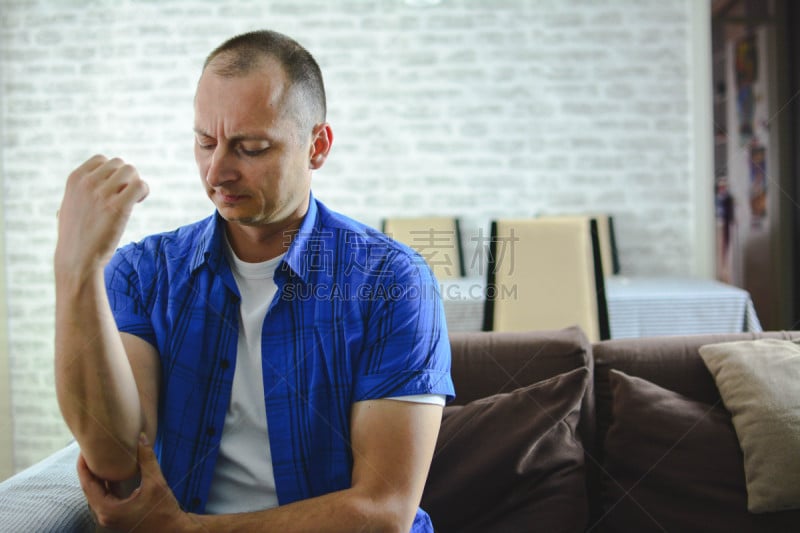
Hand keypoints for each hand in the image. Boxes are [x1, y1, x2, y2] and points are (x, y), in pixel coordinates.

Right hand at [55, 155, 148, 277]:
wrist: (77, 259)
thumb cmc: (74, 237)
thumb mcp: (68, 207)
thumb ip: (78, 193)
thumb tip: (82, 187)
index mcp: (75, 179)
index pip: (102, 160)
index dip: (113, 172)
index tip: (115, 188)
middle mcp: (87, 183)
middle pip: (119, 164)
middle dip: (127, 178)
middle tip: (127, 196)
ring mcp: (102, 194)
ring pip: (131, 171)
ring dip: (136, 183)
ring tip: (133, 199)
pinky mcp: (117, 207)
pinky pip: (140, 185)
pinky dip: (144, 191)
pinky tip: (139, 201)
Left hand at [78, 434, 196, 531]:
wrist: (173, 531)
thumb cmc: (165, 511)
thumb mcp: (156, 483)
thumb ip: (147, 460)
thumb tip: (141, 438)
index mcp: (108, 510)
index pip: (88, 485)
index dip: (84, 466)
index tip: (83, 451)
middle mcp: (105, 515)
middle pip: (90, 489)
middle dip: (89, 469)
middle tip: (89, 450)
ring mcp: (111, 517)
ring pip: (98, 493)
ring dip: (98, 476)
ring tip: (98, 457)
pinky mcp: (118, 516)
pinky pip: (107, 497)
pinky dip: (108, 484)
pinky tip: (112, 470)